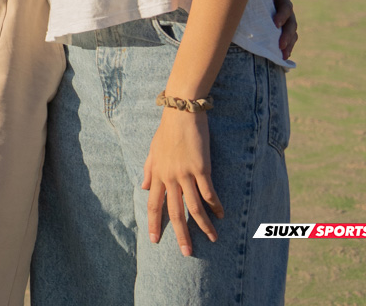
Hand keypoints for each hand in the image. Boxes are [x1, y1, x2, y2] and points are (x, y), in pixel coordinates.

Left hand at [142, 107, 220, 255]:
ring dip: (203, 225)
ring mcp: (185, 173)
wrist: (181, 113)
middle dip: (180, 234)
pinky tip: (221, 215)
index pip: (153, 204)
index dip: (154, 223)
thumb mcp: (152, 150)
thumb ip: (149, 170)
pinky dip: (215, 206)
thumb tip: (144, 186)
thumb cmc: (167, 131)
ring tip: (212, 238)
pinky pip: (209, 193)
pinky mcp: (201, 168)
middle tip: (187, 253)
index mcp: (157, 174)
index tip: (154, 240)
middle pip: (174, 211)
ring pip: (194, 206)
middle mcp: (170, 177)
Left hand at [267, 0, 298, 60]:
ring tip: (283, 54)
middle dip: (286, 35)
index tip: (275, 24)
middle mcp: (285, 4)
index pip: (286, 6)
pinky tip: (283, 55)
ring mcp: (285, 15)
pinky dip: (288, 46)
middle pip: (291, 21)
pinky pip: (290, 36)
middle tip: (280, 45)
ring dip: (289, 43)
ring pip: (292, 31)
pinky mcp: (282, 24)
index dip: (282, 16)